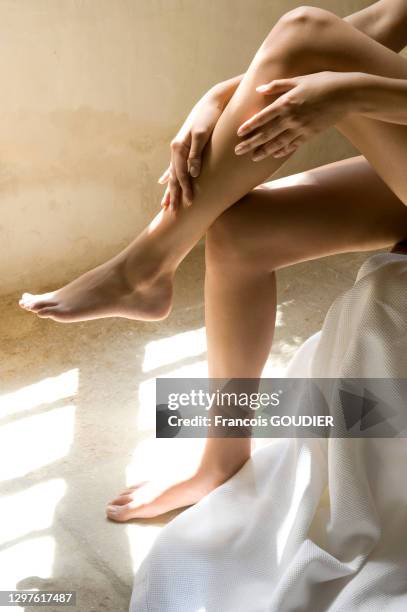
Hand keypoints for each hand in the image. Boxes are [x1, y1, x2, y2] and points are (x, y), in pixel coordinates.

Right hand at [159, 92, 223, 210]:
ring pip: (172, 173)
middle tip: (172, 213)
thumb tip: (192, 174)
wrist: (212, 102)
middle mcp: (176, 149)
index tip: (190, 204)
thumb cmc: (211, 116)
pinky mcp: (184, 147)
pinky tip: (163, 182)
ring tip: (164, 204)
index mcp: (179, 147)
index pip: (181, 174)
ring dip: (169, 189)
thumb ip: (196, 154)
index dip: (185, 190)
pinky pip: (175, 165)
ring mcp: (179, 148)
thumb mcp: (204, 134)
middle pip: (173, 177)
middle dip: (173, 195)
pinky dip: (169, 175)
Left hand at [235, 71, 353, 160]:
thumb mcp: (299, 79)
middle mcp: (292, 118)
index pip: (263, 117)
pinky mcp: (310, 134)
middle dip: (251, 143)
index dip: (250, 126)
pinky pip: (293, 145)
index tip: (238, 133)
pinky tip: (274, 155)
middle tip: (237, 151)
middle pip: (267, 134)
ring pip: (278, 143)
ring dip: (264, 151)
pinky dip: (282, 151)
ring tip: (252, 157)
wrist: (348, 94)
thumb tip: (259, 89)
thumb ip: (278, 85)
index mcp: (287, 103)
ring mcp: (301, 128)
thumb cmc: (324, 82)